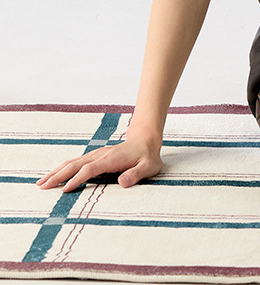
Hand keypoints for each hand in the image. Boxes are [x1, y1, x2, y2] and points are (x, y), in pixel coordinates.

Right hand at [36, 134, 162, 192]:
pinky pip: (75, 163)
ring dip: (56, 172)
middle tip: (41, 187)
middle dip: (58, 175)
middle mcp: (100, 155)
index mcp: (110, 159)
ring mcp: (96, 155)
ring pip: (72, 162)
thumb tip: (122, 182)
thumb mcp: (148, 167)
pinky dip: (62, 169)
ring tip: (41, 183)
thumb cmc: (147, 156)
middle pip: (75, 165)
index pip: (90, 169)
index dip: (77, 179)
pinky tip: (54, 176)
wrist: (145, 140)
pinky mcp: (94, 157)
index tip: (64, 190)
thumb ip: (136, 175)